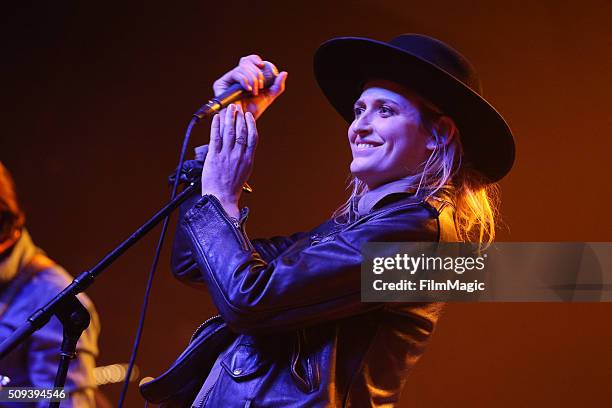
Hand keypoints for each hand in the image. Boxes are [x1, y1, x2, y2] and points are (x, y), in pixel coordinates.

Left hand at [201, 104, 257, 218]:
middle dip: (239, 117)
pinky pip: (215, 138)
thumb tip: (243, 144)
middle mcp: (238, 156)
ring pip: (229, 132)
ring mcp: (226, 156)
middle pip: (241, 131)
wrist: (221, 199)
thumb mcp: (244, 171)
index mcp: (248, 159)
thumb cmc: (232, 187)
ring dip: (229, 118)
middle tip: (237, 108)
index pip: (252, 137)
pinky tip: (217, 118)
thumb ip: (244, 157)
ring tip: (229, 109)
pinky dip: (216, 126)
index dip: (251, 123)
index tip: (248, 115)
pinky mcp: (214, 157)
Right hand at [213, 54, 287, 119]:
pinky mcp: (221, 84)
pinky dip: (244, 80)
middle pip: (246, 62)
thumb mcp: (268, 97)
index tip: (262, 65)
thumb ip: (277, 86)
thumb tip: (284, 73)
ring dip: (252, 79)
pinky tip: (247, 89)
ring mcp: (228, 80)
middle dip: (256, 73)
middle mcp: (236, 76)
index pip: (248, 60)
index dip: (255, 59)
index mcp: (246, 76)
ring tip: (254, 91)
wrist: (243, 122)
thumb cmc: (253, 111)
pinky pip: (235, 73)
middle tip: (260, 86)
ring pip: (242, 67)